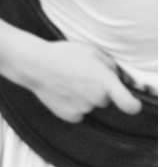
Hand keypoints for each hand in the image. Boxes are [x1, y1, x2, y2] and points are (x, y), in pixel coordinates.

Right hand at [24, 35, 145, 124]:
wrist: (34, 64)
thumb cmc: (64, 54)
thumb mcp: (92, 51)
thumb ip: (110, 66)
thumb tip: (117, 77)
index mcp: (105, 82)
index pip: (129, 104)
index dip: (133, 105)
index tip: (132, 104)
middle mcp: (96, 99)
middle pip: (105, 99)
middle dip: (98, 90)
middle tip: (82, 76)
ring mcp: (82, 109)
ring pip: (90, 106)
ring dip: (84, 97)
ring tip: (67, 81)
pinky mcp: (69, 116)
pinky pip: (78, 113)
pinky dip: (72, 105)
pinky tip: (62, 92)